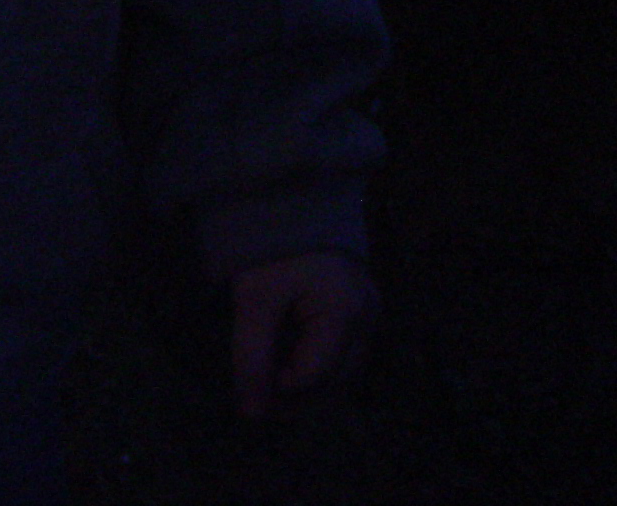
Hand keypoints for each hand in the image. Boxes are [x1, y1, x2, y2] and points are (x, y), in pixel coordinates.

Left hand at [230, 251, 376, 420]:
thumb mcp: (254, 297)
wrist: (290, 204)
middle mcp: (369, 320)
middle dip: (292, 395)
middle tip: (253, 392)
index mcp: (346, 311)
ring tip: (266, 378)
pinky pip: (341, 359)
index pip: (313, 376)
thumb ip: (252, 354)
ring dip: (303, 386)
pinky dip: (314, 369)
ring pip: (340, 377)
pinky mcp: (362, 317)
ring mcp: (371, 319)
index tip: (245, 386)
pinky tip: (286, 363)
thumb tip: (251, 413)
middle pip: (334, 383)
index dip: (277, 388)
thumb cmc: (272, 246)